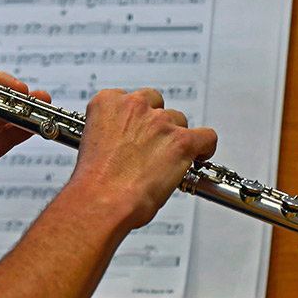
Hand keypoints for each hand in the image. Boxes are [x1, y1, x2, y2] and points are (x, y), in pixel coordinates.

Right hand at [74, 88, 216, 230]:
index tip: (136, 131)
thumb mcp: (91, 143)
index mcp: (107, 102)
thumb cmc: (94, 180)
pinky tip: (197, 156)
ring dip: (175, 137)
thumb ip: (112, 133)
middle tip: (151, 146)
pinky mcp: (182, 140)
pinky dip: (204, 147)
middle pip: (156, 105)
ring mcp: (160, 121)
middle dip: (156, 124)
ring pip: (179, 120)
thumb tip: (126, 142)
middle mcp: (134, 106)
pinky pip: (206, 136)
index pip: (130, 99)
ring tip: (167, 160)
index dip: (136, 118)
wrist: (103, 198)